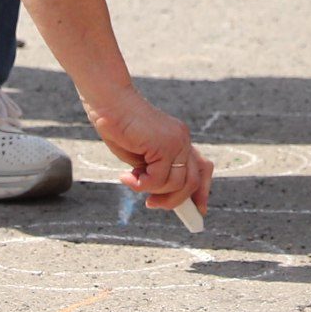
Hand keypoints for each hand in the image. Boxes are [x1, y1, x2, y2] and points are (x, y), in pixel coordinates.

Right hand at [83, 89, 212, 215]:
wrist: (108, 100)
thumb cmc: (119, 125)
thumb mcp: (141, 154)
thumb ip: (154, 169)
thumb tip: (160, 195)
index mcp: (180, 140)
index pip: (202, 168)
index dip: (201, 191)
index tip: (198, 211)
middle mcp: (183, 140)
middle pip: (191, 182)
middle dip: (174, 201)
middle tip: (151, 204)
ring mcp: (176, 141)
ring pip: (175, 184)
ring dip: (151, 190)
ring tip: (131, 180)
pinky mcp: (164, 144)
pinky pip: (158, 179)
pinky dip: (140, 184)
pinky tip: (126, 176)